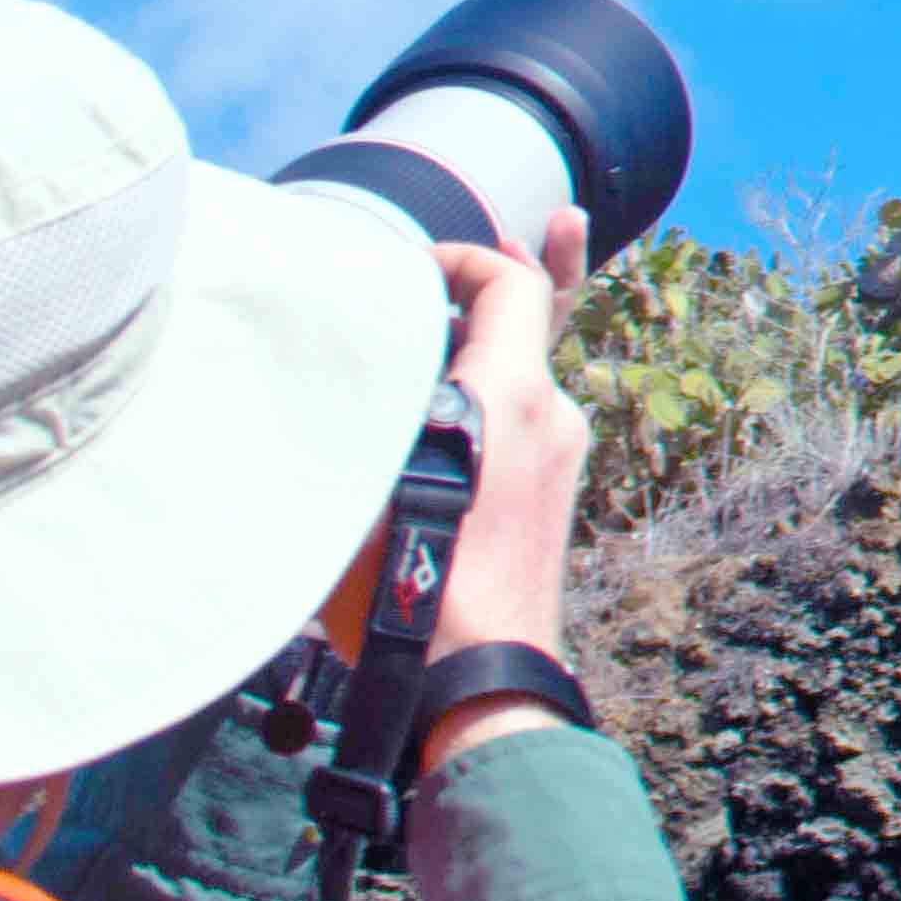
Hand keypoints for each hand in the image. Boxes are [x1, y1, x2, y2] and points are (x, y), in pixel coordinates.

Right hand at [416, 210, 592, 771]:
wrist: (476, 679)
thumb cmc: (412, 584)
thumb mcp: (367, 481)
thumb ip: (365, 411)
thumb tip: (340, 368)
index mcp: (511, 395)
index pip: (512, 283)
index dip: (471, 255)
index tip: (417, 267)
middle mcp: (551, 415)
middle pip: (537, 319)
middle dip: (520, 272)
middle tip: (545, 221)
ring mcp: (560, 458)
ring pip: (527, 375)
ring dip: (494, 344)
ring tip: (448, 328)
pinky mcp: (552, 497)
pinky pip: (525, 422)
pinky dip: (497, 396)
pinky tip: (449, 411)